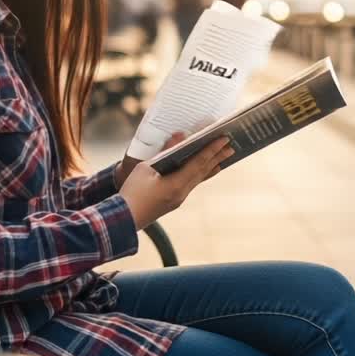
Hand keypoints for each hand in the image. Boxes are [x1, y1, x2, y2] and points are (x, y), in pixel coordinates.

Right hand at [118, 134, 232, 230]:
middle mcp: (182, 193)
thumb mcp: (145, 168)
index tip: (224, 139)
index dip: (212, 149)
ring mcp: (179, 199)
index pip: (199, 163)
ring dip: (212, 166)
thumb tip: (181, 136)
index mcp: (176, 185)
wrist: (123, 219)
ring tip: (224, 157)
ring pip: (199, 179)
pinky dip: (201, 174)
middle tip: (231, 146)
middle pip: (203, 171)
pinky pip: (192, 184)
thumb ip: (165, 151)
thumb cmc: (132, 191)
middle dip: (217, 157)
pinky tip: (204, 170)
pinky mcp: (174, 201)